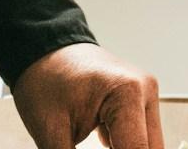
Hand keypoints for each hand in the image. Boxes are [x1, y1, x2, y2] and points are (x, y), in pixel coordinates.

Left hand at [12, 43, 161, 148]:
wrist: (40, 48)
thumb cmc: (43, 80)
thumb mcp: (51, 132)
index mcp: (127, 93)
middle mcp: (144, 90)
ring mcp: (145, 93)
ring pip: (147, 148)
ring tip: (94, 145)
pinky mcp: (140, 100)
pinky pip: (141, 139)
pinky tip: (101, 148)